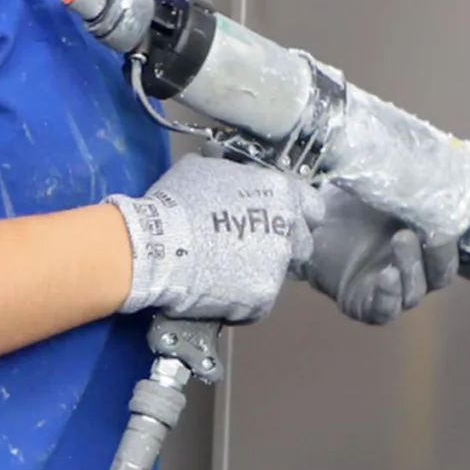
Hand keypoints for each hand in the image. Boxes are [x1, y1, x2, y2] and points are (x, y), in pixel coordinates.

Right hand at [107, 155, 323, 324]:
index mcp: (280, 192)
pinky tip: (217, 290)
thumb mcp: (204, 168)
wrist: (157, 248)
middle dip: (281, 246)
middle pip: (300, 243)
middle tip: (249, 248)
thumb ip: (232, 174)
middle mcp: (288, 229)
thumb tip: (228, 171)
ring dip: (258, 272)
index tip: (280, 221)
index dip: (296, 214)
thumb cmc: (176, 203)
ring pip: (277, 273)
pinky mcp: (263, 298)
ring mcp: (278, 266)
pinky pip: (258, 301)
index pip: (312, 206)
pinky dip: (242, 298)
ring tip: (224, 271)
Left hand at [302, 186, 469, 324]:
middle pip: (444, 272)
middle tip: (435, 233)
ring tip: (401, 240)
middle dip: (444, 255)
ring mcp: (393, 287)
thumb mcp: (388, 183)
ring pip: (416, 289)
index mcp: (430, 243)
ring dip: (413, 266)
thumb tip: (452, 162)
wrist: (307, 215)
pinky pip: (384, 309)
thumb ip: (420, 182)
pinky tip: (385, 276)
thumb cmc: (351, 198)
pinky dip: (388, 295)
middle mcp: (417, 268)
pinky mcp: (366, 303)